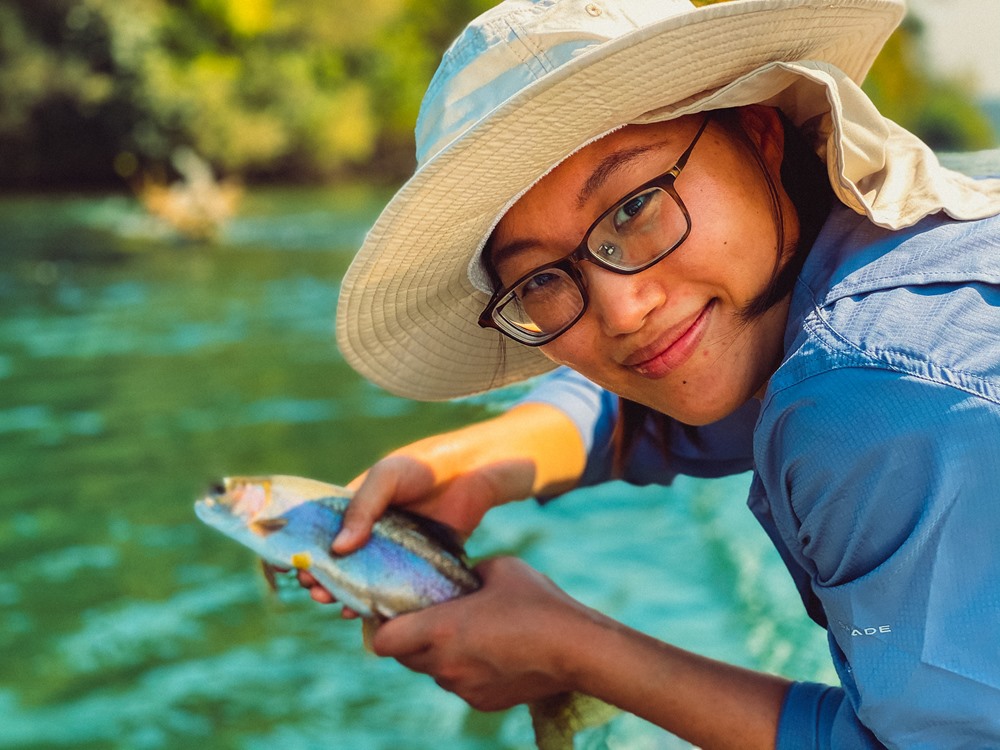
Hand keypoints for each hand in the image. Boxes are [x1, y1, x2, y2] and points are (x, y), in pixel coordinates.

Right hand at [298, 404, 585, 610]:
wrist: (475, 472)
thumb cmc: (426, 466)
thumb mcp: (387, 476)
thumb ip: (362, 507)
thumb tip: (337, 548)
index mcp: (359, 505)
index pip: (325, 532)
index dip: (309, 553)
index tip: (298, 571)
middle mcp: (375, 529)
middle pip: (343, 561)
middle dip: (326, 579)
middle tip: (318, 595)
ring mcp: (398, 548)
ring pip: (369, 578)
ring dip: (352, 595)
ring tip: (342, 608)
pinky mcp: (422, 563)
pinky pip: (400, 586)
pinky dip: (386, 601)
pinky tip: (375, 614)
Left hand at [370, 556, 592, 710]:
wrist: (578, 650)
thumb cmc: (539, 603)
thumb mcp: (499, 568)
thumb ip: (468, 573)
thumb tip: (460, 577)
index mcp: (442, 629)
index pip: (383, 641)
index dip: (383, 626)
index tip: (395, 610)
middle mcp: (446, 664)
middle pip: (404, 657)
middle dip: (410, 637)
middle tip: (430, 616)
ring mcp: (464, 688)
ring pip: (433, 671)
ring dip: (439, 653)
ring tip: (469, 632)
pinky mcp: (483, 702)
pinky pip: (460, 683)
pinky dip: (464, 668)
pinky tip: (491, 650)